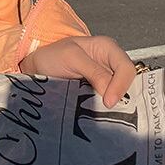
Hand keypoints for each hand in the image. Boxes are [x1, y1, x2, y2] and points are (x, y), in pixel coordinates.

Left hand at [18, 35, 135, 108]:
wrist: (37, 68)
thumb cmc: (52, 56)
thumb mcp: (71, 57)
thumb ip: (93, 71)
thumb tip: (110, 91)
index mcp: (107, 49)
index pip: (126, 67)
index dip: (121, 85)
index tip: (108, 101)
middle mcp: (110, 64)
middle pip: (127, 83)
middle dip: (120, 97)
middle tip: (108, 110)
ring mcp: (106, 80)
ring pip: (120, 95)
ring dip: (114, 106)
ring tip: (105, 115)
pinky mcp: (98, 93)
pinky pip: (108, 102)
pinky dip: (105, 110)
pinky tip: (100, 116)